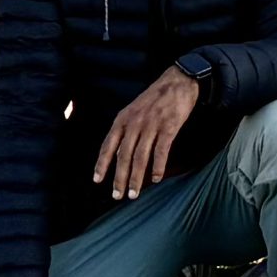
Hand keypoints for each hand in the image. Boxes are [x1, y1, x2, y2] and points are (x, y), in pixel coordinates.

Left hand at [93, 65, 202, 200]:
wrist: (179, 80)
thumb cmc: (155, 98)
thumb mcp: (133, 110)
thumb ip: (124, 130)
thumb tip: (116, 155)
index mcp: (123, 119)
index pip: (108, 145)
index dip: (102, 164)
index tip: (97, 181)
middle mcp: (134, 123)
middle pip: (123, 156)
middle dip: (119, 178)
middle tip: (117, 196)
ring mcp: (152, 125)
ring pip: (140, 157)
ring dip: (136, 177)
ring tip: (134, 193)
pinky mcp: (169, 126)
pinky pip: (161, 150)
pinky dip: (157, 166)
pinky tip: (156, 178)